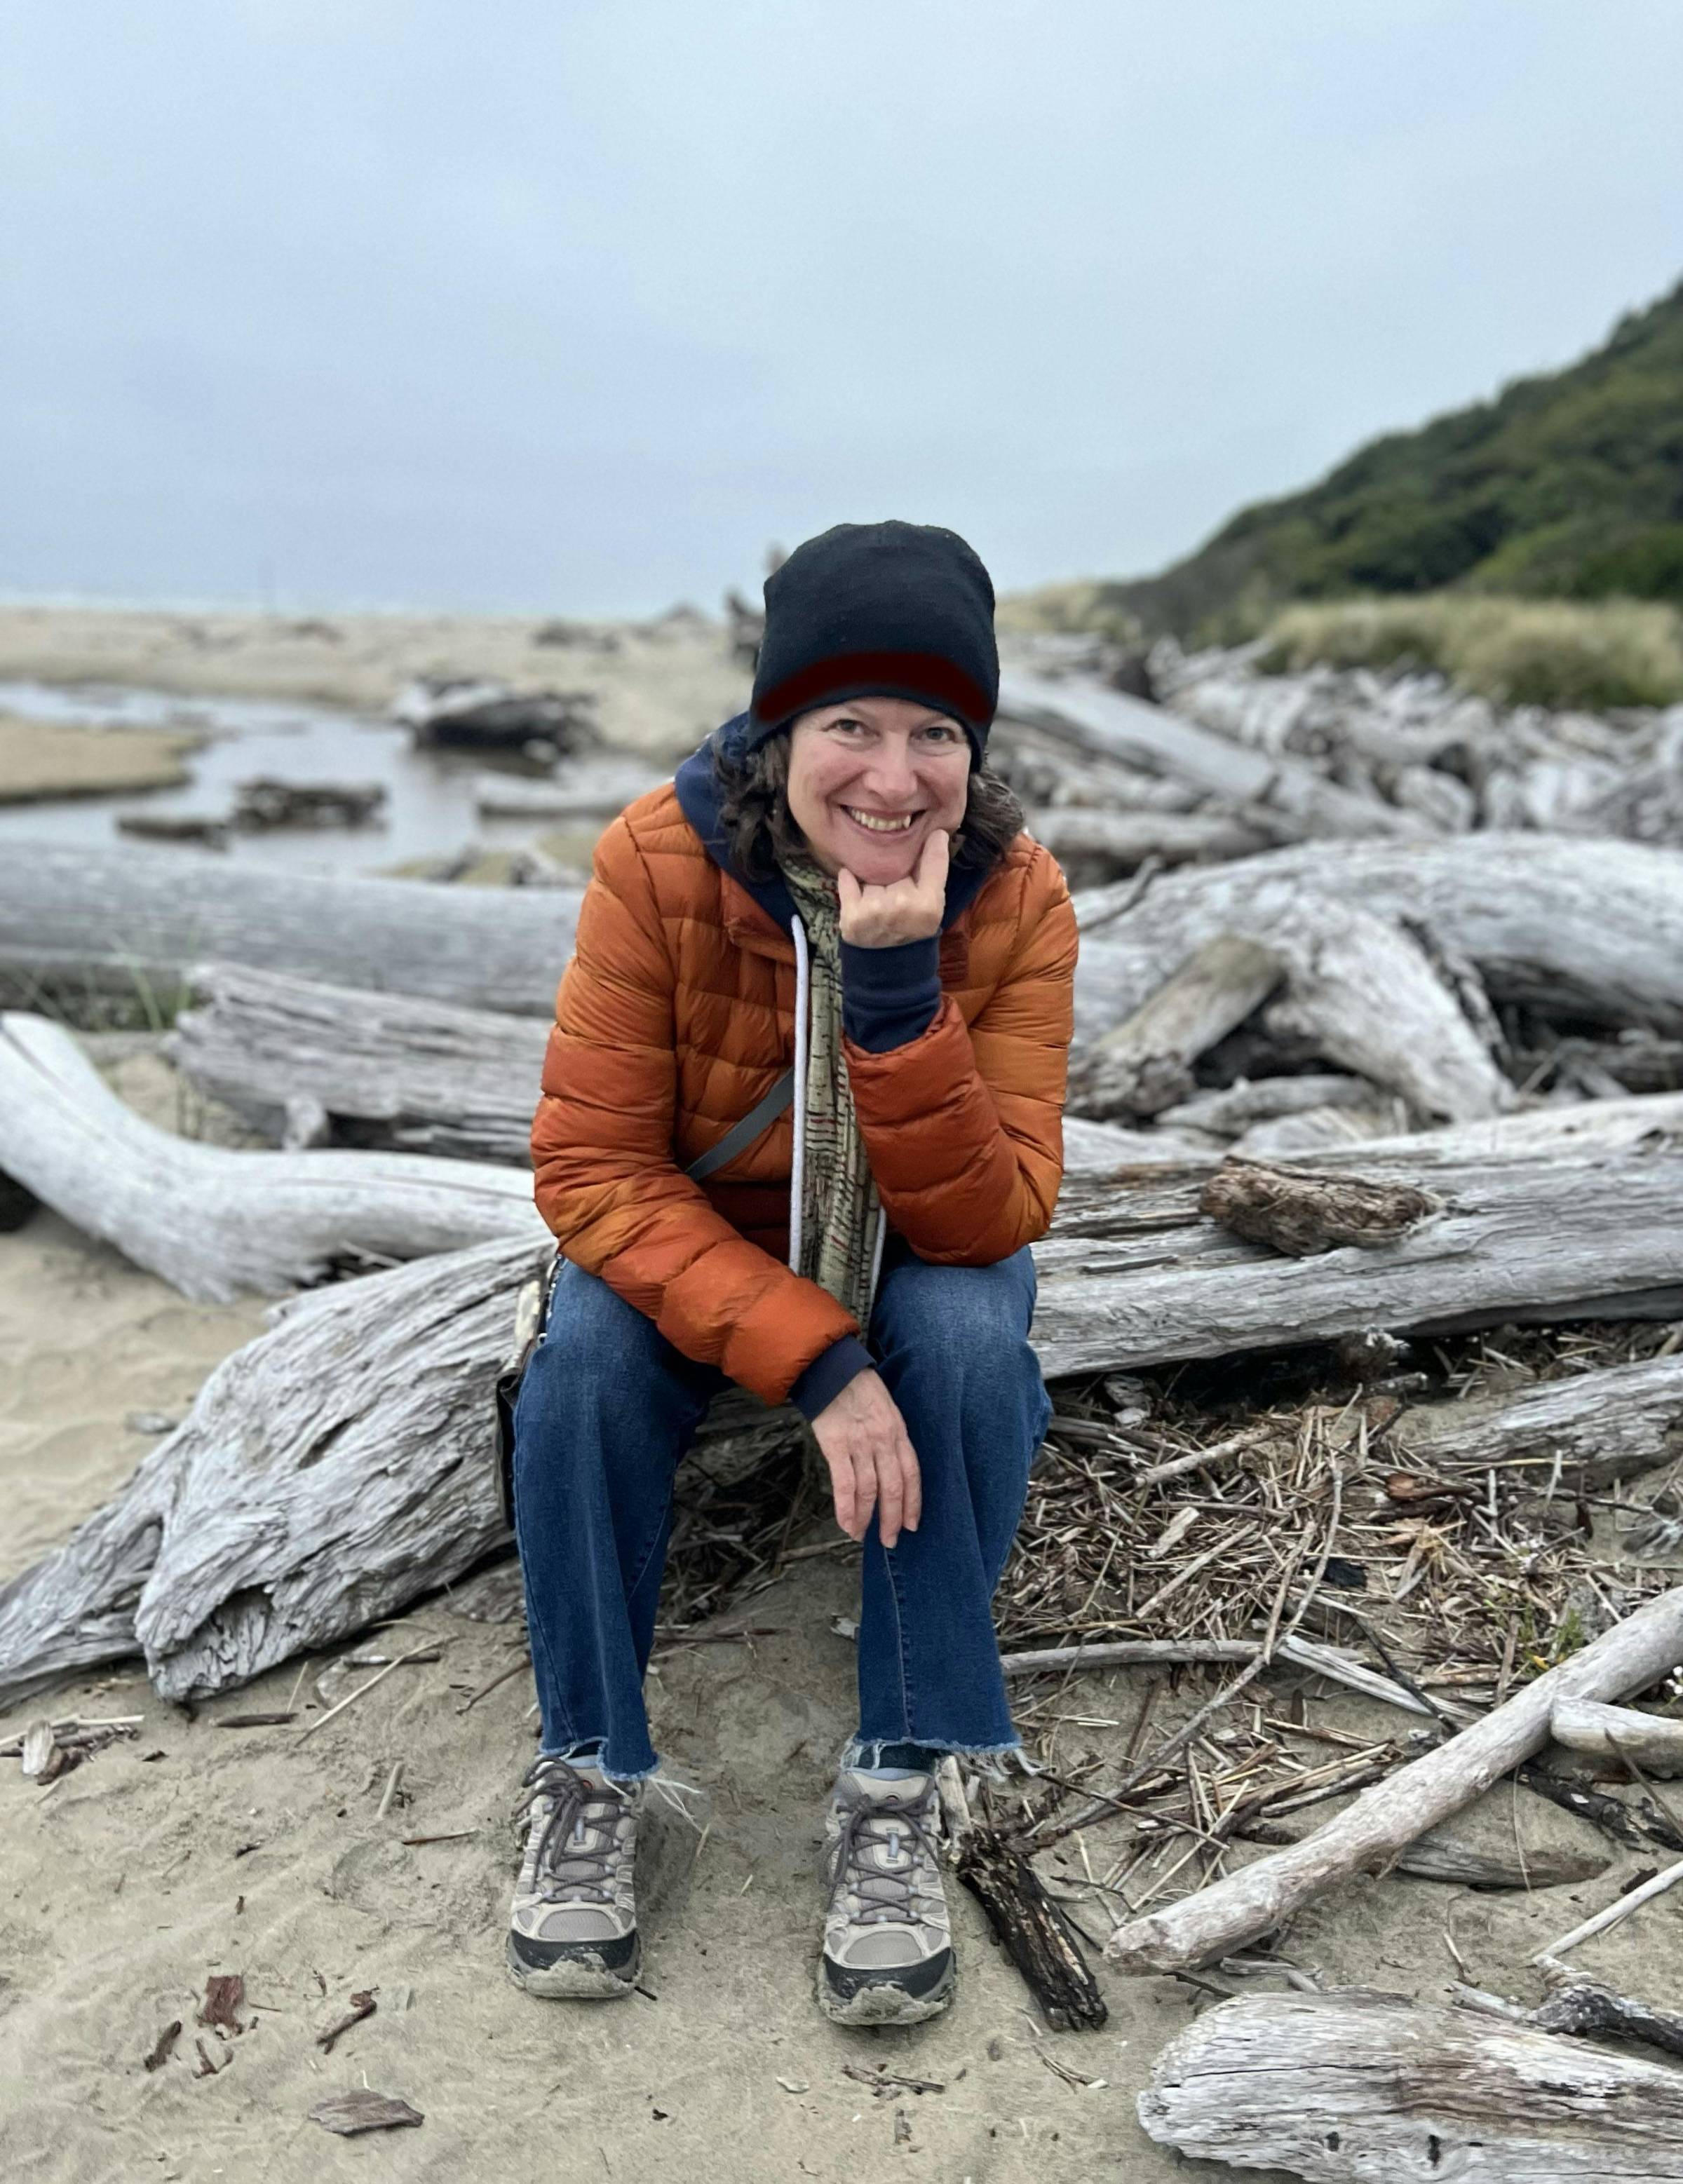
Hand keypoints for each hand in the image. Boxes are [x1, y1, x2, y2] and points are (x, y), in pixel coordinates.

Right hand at [808, 1368, 921, 1547]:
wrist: (831, 1369)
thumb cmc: (857, 1388)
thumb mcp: (885, 1409)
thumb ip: (889, 1437)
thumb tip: (887, 1467)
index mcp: (898, 1431)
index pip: (912, 1474)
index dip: (913, 1502)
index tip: (913, 1524)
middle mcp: (883, 1440)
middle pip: (893, 1488)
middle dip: (893, 1519)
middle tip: (890, 1540)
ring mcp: (860, 1444)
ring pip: (869, 1491)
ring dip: (866, 1519)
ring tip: (863, 1535)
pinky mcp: (836, 1445)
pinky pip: (844, 1485)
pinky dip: (846, 1509)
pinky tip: (846, 1524)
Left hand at [836, 830, 948, 948]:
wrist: (888, 965)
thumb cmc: (912, 930)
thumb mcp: (933, 906)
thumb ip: (934, 871)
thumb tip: (937, 834)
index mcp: (928, 905)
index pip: (933, 863)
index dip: (933, 845)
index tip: (934, 834)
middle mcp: (902, 905)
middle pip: (897, 868)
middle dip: (896, 875)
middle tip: (896, 892)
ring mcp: (874, 911)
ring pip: (872, 875)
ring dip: (873, 883)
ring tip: (878, 899)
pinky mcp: (851, 916)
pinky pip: (847, 880)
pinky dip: (849, 880)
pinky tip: (854, 885)